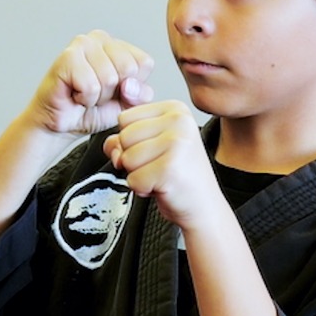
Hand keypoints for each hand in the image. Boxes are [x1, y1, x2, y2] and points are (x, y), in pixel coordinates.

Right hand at [27, 30, 154, 135]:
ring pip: (109, 78)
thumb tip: (129, 84)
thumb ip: (141, 94)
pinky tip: (74, 94)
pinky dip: (85, 99)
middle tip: (96, 94)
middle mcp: (101, 38)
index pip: (145, 63)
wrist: (61, 124)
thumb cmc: (92, 111)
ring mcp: (83, 44)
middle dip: (114, 92)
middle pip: (128, 68)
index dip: (132, 87)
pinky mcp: (67, 57)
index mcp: (118, 45)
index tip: (113, 92)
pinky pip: (91, 86)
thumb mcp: (127, 105)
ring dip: (97, 97)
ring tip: (84, 94)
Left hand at [103, 100, 222, 228]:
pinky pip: (133, 180)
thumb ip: (124, 138)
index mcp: (175, 109)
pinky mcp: (170, 168)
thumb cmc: (179, 177)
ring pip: (126, 158)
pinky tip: (163, 186)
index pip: (124, 118)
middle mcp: (178, 121)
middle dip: (134, 159)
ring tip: (161, 176)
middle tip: (159, 167)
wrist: (204, 206)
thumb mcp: (151, 148)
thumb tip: (111, 145)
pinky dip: (143, 189)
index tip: (156, 152)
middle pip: (123, 137)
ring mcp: (176, 143)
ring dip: (138, 175)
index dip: (132, 141)